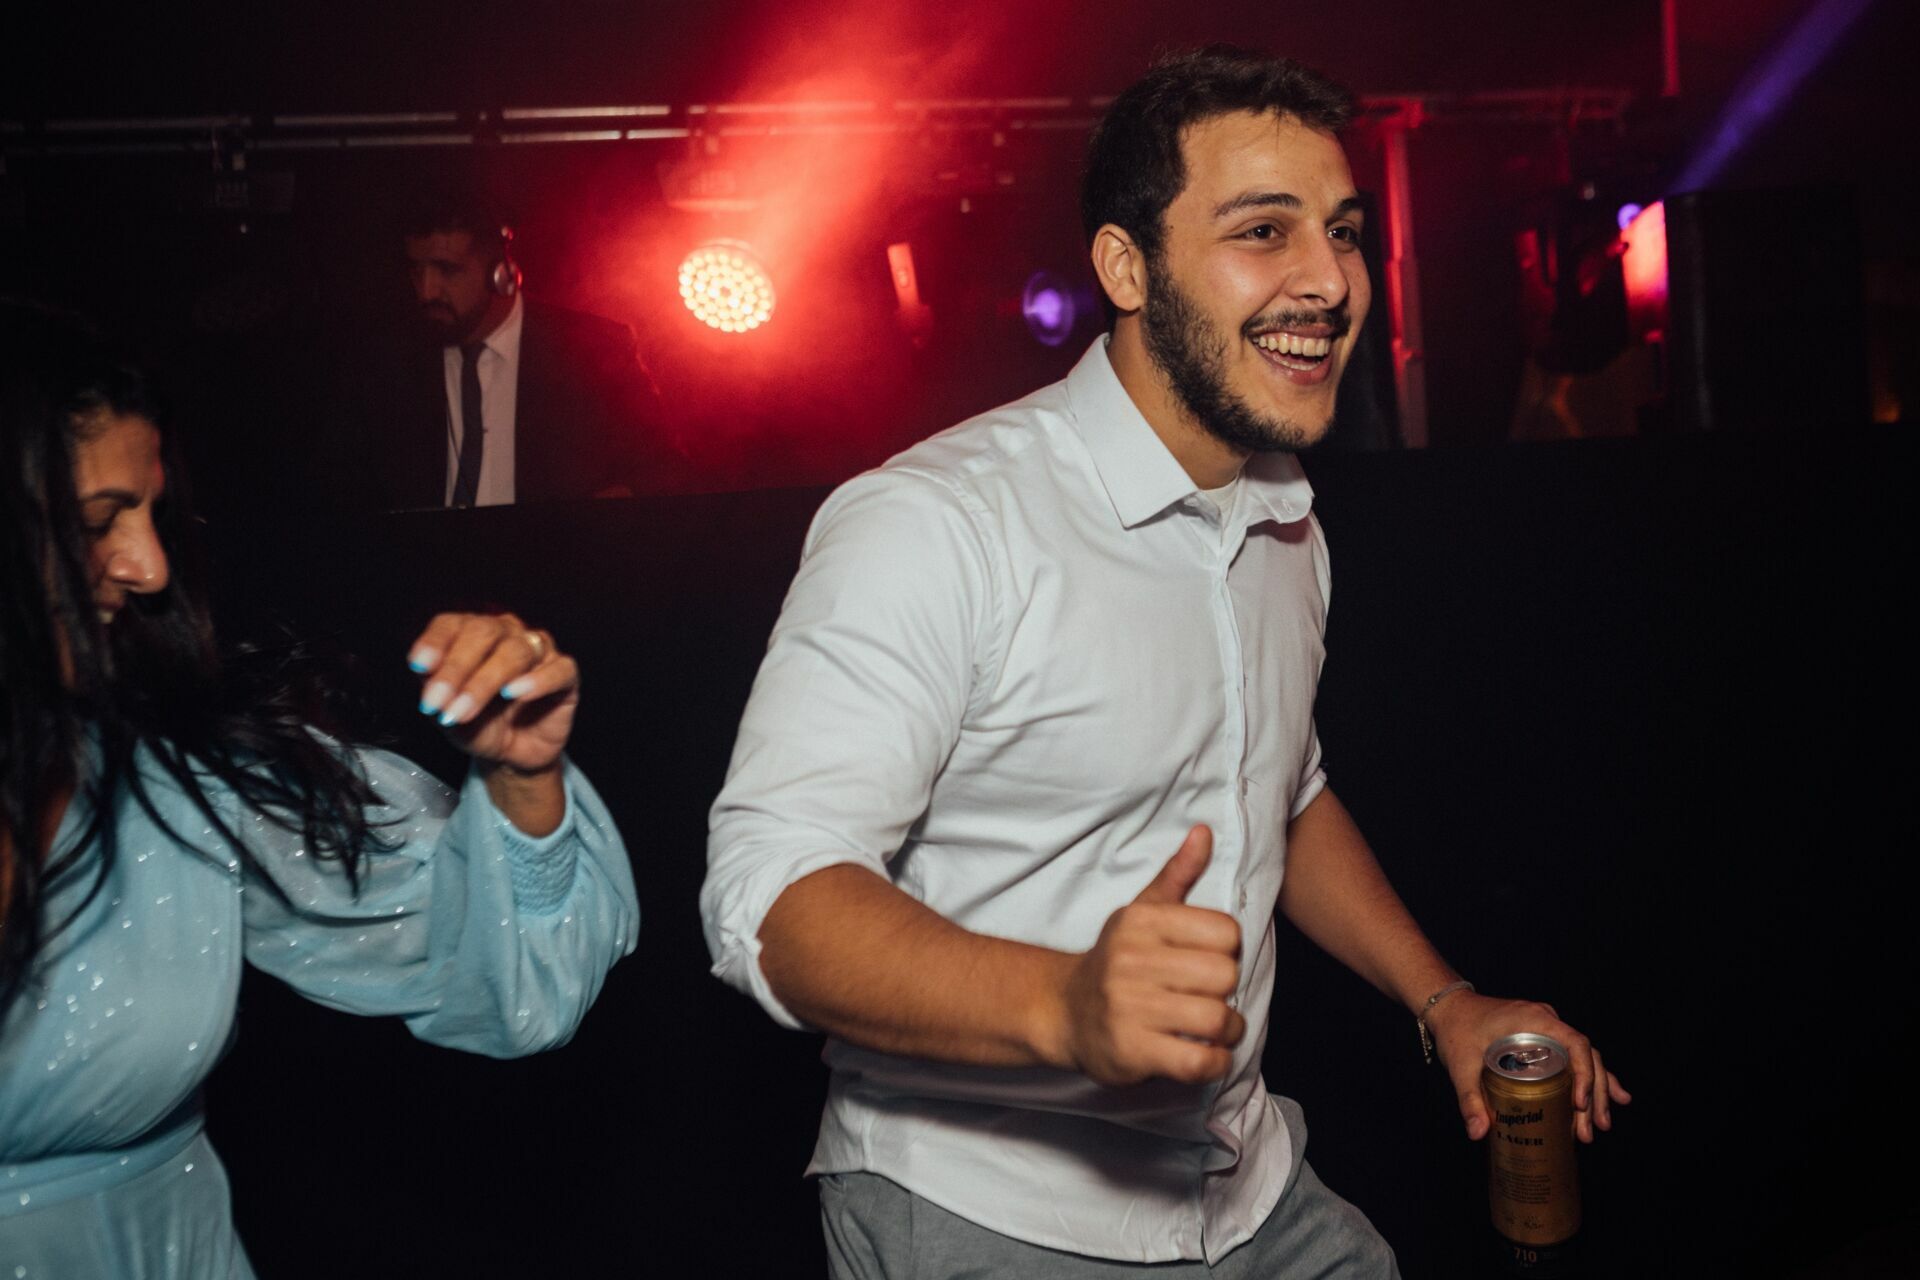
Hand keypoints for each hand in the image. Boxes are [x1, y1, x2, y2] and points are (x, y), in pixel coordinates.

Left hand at [407, 612, 578, 773]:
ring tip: (464, 711)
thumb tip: (427, 676)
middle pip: (484, 633)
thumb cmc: (478, 725)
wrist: (512, 755)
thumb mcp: (446, 714)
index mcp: (471, 634)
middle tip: (438, 702)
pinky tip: (515, 693)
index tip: (418, 666)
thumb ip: (437, 693)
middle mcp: (506, 634)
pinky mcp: (565, 675)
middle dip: (456, 668)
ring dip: (485, 682)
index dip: (435, 643)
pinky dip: (536, 680)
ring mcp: (539, 651)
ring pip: (516, 651)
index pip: (452, 624)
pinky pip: (558, 669)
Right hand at [1056, 826, 1244, 1086]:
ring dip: (1227, 1030)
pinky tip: (1206, 1054)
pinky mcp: (1132, 1051)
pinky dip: (1214, 1062)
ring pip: (1216, 1019)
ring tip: (1215, 1029)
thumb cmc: (1114, 961)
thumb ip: (1177, 875)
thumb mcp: (1140, 912)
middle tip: (1212, 997)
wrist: (1063, 1012)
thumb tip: (1204, 832)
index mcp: (1141, 923)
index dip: (1227, 951)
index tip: (1209, 961)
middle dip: (1228, 992)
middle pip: (1225, 976)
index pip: (1226, 932)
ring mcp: (1130, 1008)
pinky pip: (1199, 1060)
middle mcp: (1132, 962)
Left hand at [1423, 991, 1630, 1142]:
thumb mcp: (1461, 1064)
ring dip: (1597, 1091)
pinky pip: (1575, 1059)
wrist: (1448, 1009)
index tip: (1580, 1104)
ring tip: (1601, 1126)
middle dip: (1594, 1094)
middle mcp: (1548, 1022)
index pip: (1575, 1043)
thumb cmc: (1456, 1029)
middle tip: (1592, 1130)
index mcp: (1534, 1019)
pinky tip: (1613, 1100)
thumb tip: (1479, 1133)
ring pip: (1585, 1060)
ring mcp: (1548, 1031)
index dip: (1585, 1074)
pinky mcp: (1544, 1041)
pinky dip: (1592, 1079)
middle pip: (1586, 1057)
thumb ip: (1469, 1098)